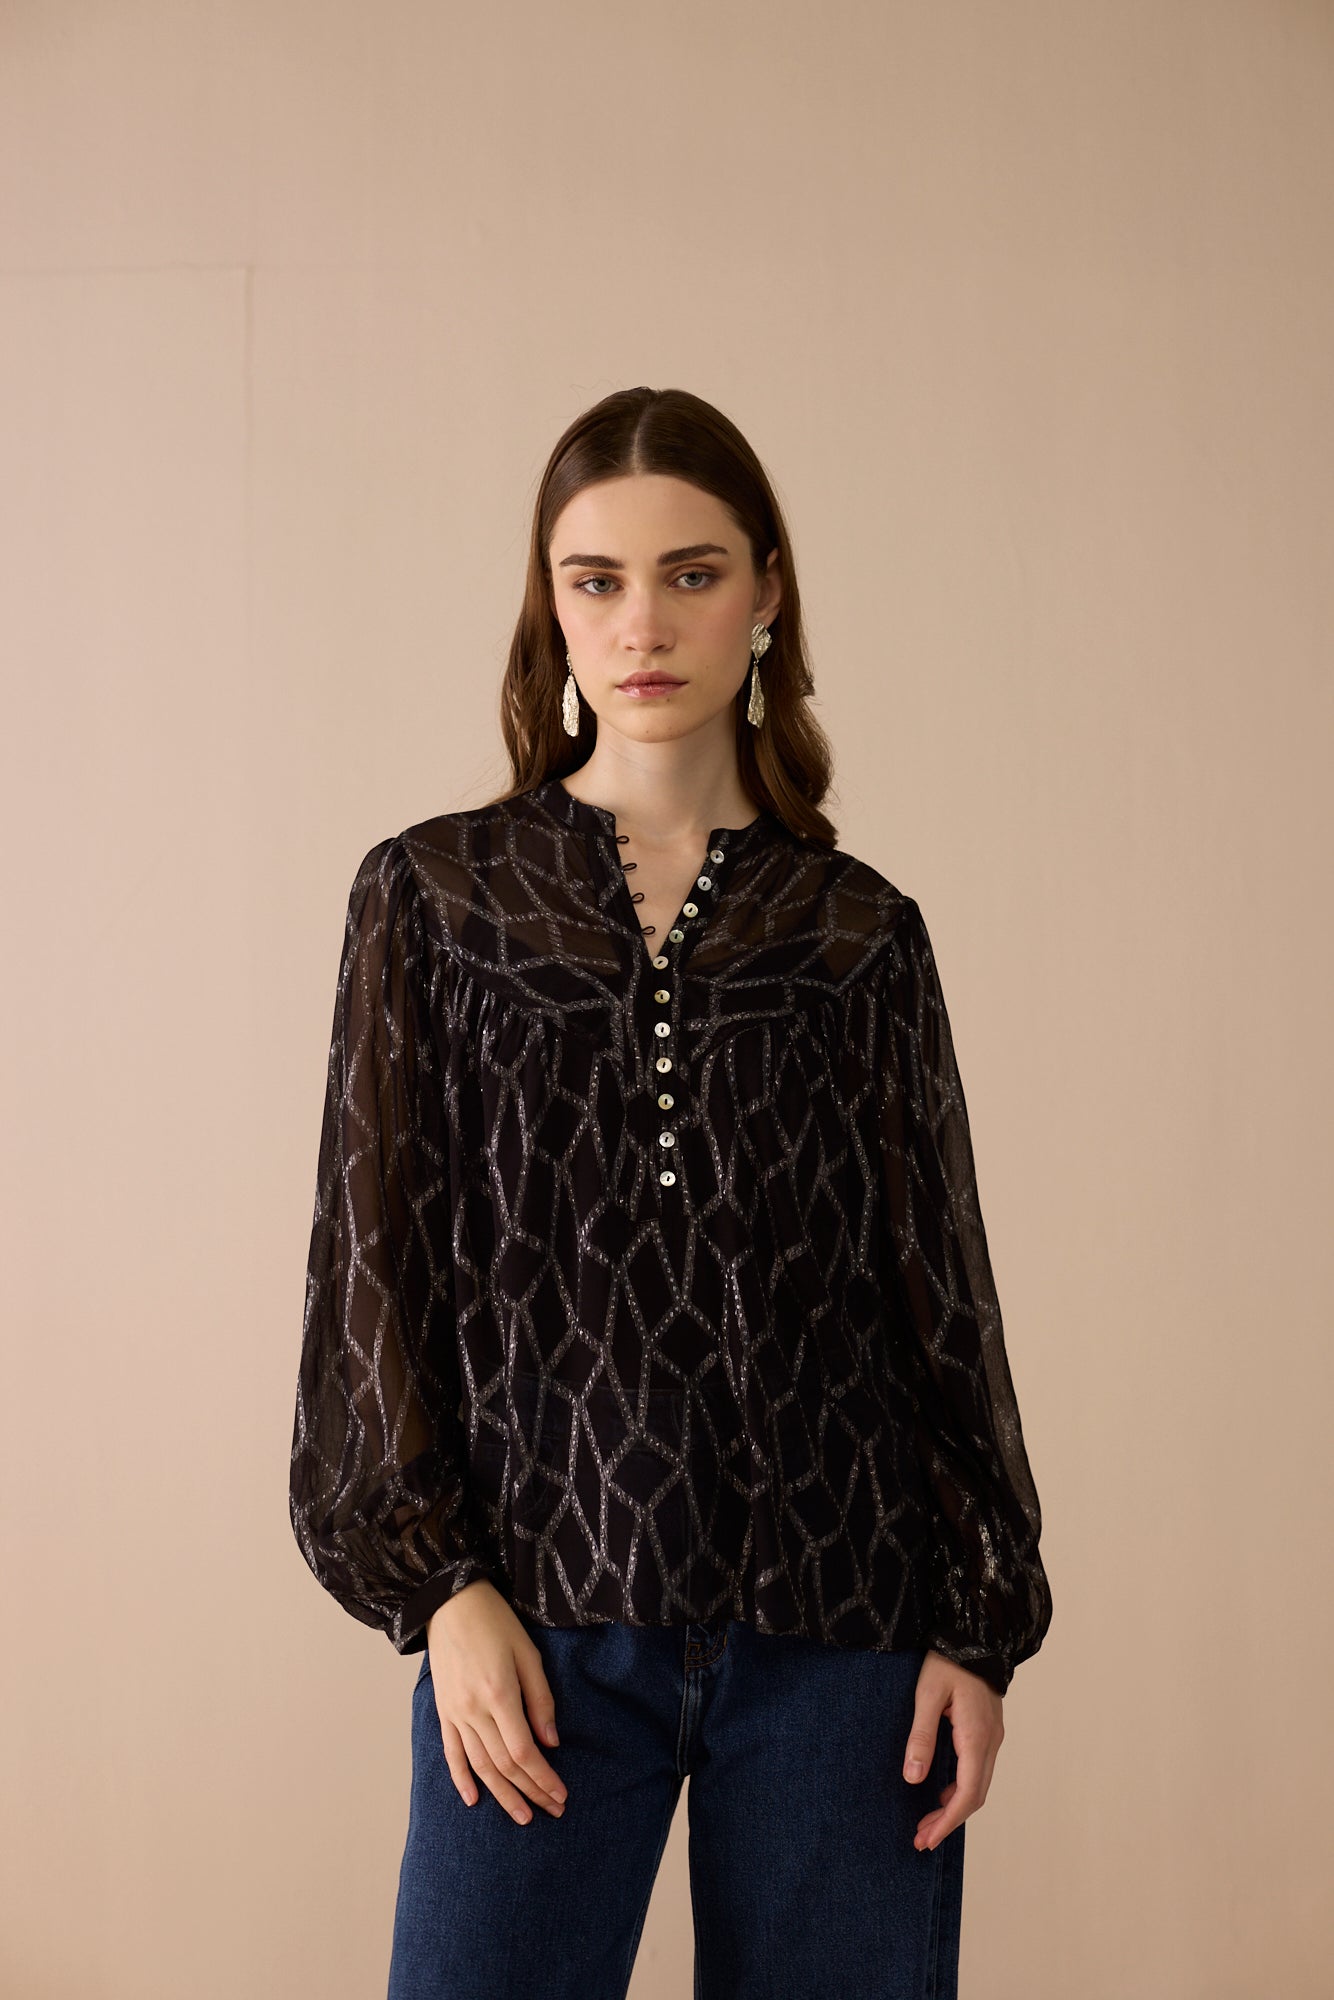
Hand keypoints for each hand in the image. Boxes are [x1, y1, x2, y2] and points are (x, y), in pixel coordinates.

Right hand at [424, 1580, 567, 1824]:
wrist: (451, 1602)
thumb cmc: (495, 1622)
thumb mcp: (528, 1653)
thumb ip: (540, 1699)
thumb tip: (552, 1743)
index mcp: (499, 1694)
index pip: (523, 1751)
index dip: (543, 1778)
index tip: (561, 1796)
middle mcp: (473, 1709)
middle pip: (503, 1765)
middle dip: (530, 1791)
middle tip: (552, 1811)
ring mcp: (454, 1713)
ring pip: (479, 1765)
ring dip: (501, 1794)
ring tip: (522, 1815)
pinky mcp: (443, 1711)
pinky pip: (451, 1752)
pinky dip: (461, 1779)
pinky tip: (474, 1800)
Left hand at [902, 1649, 1003, 1850]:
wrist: (973, 1632)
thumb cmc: (947, 1660)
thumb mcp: (927, 1694)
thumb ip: (921, 1736)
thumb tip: (913, 1778)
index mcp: (976, 1736)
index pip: (967, 1793)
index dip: (947, 1821)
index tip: (927, 1839)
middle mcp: (991, 1741)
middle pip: (975, 1795)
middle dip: (948, 1821)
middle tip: (922, 1839)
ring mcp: (993, 1736)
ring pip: (978, 1784)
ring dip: (954, 1806)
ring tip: (926, 1822)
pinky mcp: (988, 1730)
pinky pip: (978, 1769)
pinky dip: (961, 1788)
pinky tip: (940, 1792)